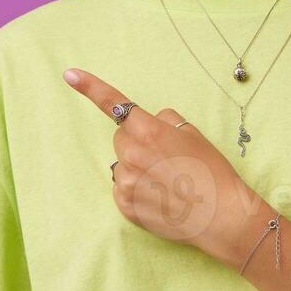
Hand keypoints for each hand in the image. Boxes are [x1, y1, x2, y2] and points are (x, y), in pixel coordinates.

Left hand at [62, 67, 261, 264]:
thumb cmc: (211, 171)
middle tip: (166, 157)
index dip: (90, 87)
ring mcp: (126, 183)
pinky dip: (138, 189)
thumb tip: (151, 123)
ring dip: (138, 167)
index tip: (69, 74)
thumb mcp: (194, 134)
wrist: (221, 216)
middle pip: (122, 138)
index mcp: (149, 131)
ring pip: (123, 164)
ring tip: (168, 181)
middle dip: (138, 142)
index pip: (114, 104)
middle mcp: (132, 155)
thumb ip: (165, 121)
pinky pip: (123, 188)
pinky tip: (161, 197)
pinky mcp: (125, 206)